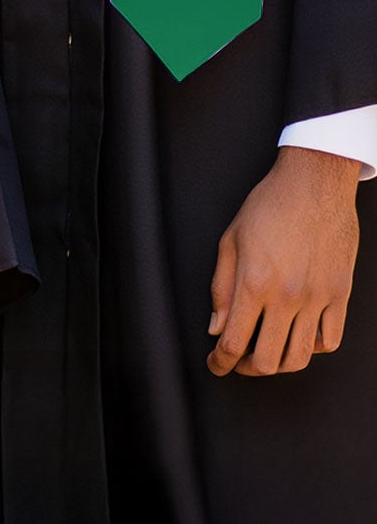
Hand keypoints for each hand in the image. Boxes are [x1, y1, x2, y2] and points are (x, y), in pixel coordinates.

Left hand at [207, 144, 359, 376]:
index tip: (215, 365)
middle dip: (246, 369)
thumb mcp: (230, 240)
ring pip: (301, 357)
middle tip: (236, 362)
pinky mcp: (340, 296)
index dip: (221, 362)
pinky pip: (330, 340)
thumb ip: (221, 288)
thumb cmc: (268, 206)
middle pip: (268, 360)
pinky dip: (312, 348)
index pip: (234, 341)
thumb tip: (216, 327)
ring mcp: (318, 299)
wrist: (314, 185)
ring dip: (279, 364)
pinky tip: (298, 338)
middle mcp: (288, 297)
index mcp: (254, 282)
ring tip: (265, 356)